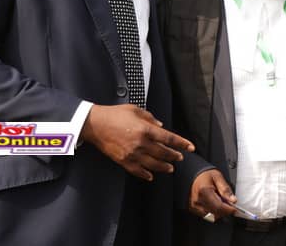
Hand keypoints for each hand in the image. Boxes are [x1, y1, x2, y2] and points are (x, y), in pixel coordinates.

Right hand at [80, 104, 194, 180]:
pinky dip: (146, 174)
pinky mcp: (123, 161)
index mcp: (145, 129)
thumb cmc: (115, 114)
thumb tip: (161, 126)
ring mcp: (132, 154)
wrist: (95, 124)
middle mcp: (141, 143)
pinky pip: (138, 171)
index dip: (182, 143)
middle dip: (174, 156)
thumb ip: (150, 118)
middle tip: (180, 158)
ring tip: (170, 168)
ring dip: (164, 167)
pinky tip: (151, 175)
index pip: (169, 138)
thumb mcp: (135, 110)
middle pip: (163, 153)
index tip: (190, 147)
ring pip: (153, 164)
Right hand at [189, 169, 236, 220]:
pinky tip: (214, 204)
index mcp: (204, 191)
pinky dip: (213, 212)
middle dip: (224, 211)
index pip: (218, 206)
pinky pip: (206, 216)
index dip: (228, 210)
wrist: (196, 175)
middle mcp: (198, 200)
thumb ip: (226, 189)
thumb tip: (233, 200)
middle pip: (215, 213)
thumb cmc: (206, 175)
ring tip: (220, 202)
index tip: (235, 209)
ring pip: (211, 216)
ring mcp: (194, 206)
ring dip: (219, 212)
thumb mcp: (218, 177)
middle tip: (228, 204)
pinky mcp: (193, 209)